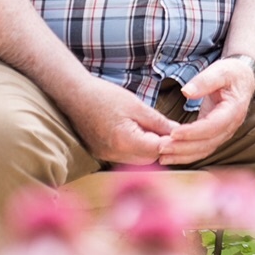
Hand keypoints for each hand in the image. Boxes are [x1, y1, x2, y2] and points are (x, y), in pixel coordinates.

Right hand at [59, 77, 176, 165]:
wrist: (74, 95)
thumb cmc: (105, 96)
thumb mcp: (136, 106)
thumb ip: (158, 122)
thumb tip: (177, 132)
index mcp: (125, 141)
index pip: (158, 150)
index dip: (171, 142)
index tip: (180, 132)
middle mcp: (115, 154)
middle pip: (149, 159)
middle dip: (161, 146)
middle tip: (168, 129)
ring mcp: (107, 156)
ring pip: (138, 159)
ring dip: (149, 147)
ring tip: (152, 129)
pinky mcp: (102, 154)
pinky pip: (126, 156)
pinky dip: (136, 147)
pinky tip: (138, 132)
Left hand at [157, 56, 254, 165]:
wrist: (243, 80)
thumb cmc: (232, 74)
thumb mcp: (220, 71)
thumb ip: (204, 81)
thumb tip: (186, 92)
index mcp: (233, 110)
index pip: (213, 126)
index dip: (193, 132)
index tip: (173, 133)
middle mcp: (230, 126)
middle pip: (207, 143)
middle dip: (183, 148)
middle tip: (161, 147)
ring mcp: (224, 133)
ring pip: (204, 150)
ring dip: (183, 155)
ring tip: (162, 155)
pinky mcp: (215, 135)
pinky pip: (202, 150)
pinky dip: (186, 155)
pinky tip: (170, 156)